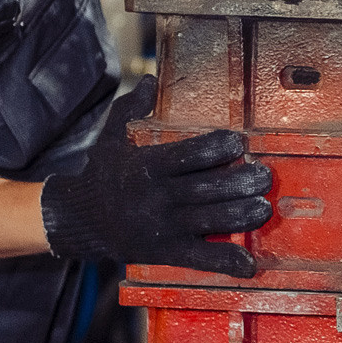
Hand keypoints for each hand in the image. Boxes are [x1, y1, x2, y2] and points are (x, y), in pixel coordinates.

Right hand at [40, 77, 269, 276]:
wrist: (76, 220)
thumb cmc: (102, 173)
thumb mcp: (111, 137)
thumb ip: (133, 108)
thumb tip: (151, 77)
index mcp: (146, 166)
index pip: (187, 155)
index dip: (215, 149)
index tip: (238, 143)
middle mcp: (156, 197)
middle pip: (206, 189)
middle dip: (240, 182)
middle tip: (264, 176)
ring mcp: (162, 227)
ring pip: (209, 220)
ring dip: (241, 215)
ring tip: (264, 208)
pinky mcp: (165, 252)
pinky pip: (199, 258)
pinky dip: (225, 262)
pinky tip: (248, 265)